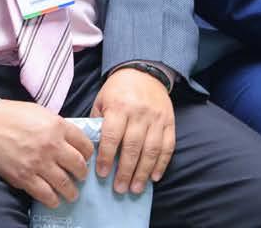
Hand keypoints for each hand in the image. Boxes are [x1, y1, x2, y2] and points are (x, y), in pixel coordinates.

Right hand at [0, 100, 93, 207]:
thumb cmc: (11, 115)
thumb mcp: (40, 112)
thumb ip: (57, 126)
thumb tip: (71, 140)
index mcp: (57, 126)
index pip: (85, 145)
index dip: (88, 154)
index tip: (85, 159)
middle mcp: (51, 145)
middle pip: (79, 166)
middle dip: (82, 174)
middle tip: (79, 176)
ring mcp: (38, 163)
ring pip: (66, 184)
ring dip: (71, 191)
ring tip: (71, 193)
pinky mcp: (24, 177)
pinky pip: (46, 195)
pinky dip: (53, 200)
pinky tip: (54, 199)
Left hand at [90, 67, 175, 194]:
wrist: (145, 71)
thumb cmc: (118, 90)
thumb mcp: (102, 99)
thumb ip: (97, 122)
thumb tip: (90, 148)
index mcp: (119, 107)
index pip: (112, 136)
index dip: (107, 157)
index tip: (102, 174)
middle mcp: (139, 114)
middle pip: (133, 147)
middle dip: (126, 171)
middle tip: (120, 189)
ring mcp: (156, 118)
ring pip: (151, 150)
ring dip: (143, 172)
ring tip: (136, 188)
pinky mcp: (169, 122)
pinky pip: (168, 146)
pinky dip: (161, 164)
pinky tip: (154, 177)